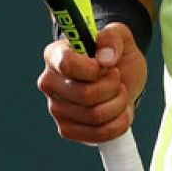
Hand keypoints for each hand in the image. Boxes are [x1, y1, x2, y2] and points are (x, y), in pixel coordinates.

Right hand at [35, 22, 146, 143]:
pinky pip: (98, 135)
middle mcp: (49, 83)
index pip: (67, 65)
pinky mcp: (67, 130)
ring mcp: (56, 109)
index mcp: (55, 55)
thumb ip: (113, 37)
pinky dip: (118, 123)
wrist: (122, 77)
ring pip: (95, 115)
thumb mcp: (121, 36)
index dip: (93, 68)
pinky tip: (119, 110)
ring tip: (118, 92)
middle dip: (113, 86)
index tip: (106, 64)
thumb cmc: (115, 55)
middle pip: (86, 95)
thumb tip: (105, 58)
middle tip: (116, 77)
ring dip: (118, 103)